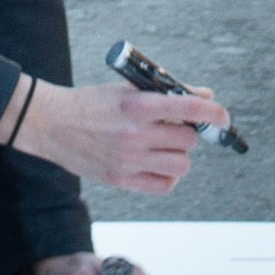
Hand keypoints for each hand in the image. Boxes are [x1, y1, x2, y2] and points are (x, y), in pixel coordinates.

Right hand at [12, 78, 229, 193]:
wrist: (52, 123)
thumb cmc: (91, 103)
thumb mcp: (128, 88)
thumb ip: (167, 93)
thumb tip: (204, 98)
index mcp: (138, 104)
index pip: (190, 110)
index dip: (214, 114)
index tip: (222, 117)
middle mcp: (136, 133)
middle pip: (188, 140)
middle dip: (186, 134)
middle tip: (173, 128)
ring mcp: (129, 160)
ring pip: (181, 165)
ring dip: (179, 155)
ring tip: (164, 147)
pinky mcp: (121, 179)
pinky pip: (163, 186)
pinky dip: (168, 177)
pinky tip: (157, 164)